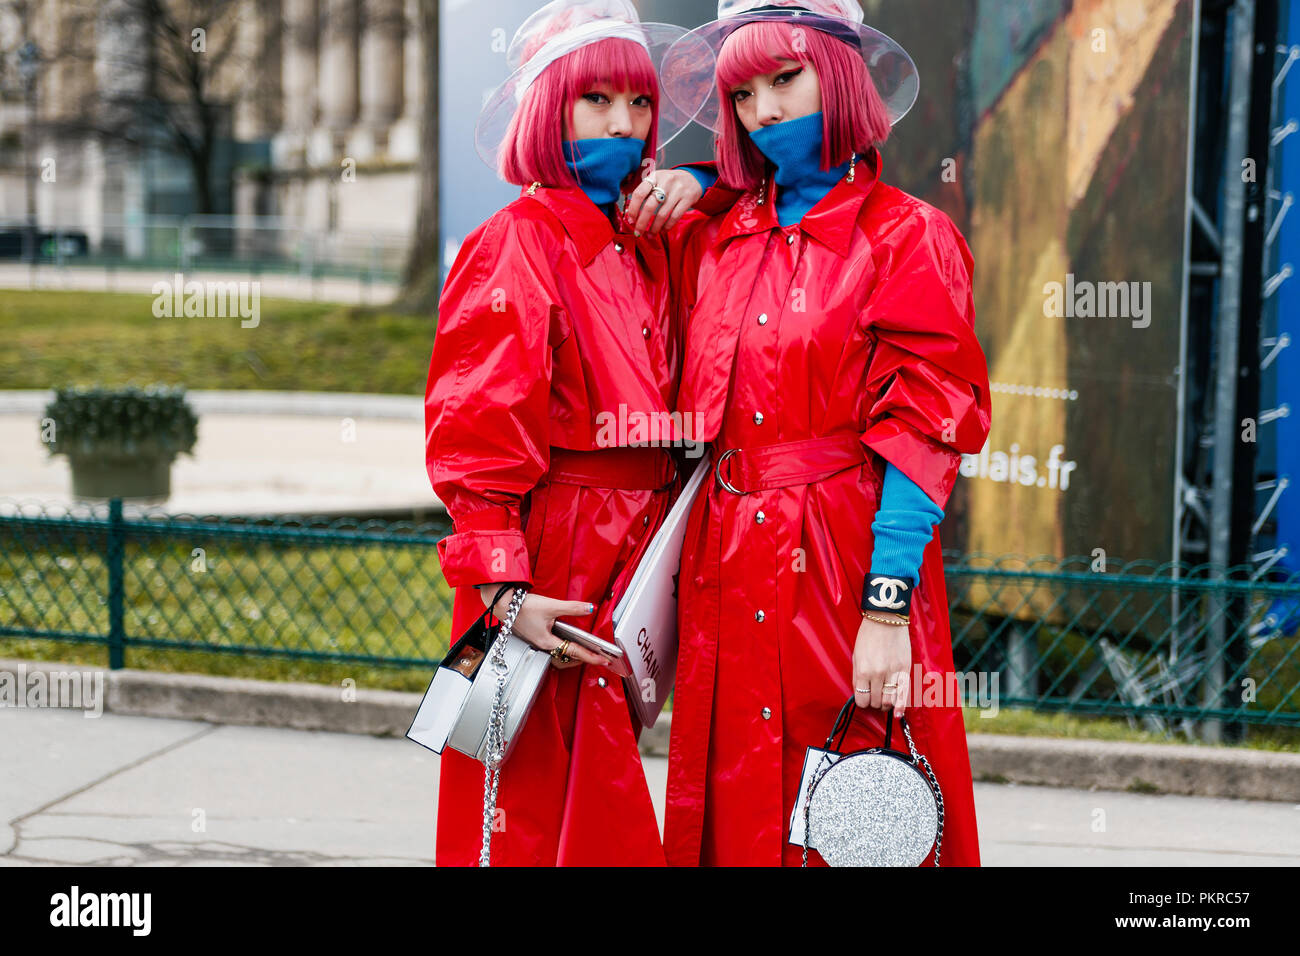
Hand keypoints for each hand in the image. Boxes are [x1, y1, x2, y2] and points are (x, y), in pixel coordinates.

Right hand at [479, 586, 614, 670]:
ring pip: (557, 656)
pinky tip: (563, 642)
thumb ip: (572, 608)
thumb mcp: (551, 606)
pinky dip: (560, 649)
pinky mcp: (533, 638)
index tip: (602, 661)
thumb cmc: (522, 608)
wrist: (502, 604)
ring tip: (582, 652)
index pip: (574, 652)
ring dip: (570, 656)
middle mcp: (541, 646)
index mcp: (547, 642)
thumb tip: (588, 608)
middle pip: (565, 660)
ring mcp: (536, 643)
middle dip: (580, 660)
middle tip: (594, 657)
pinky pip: (550, 650)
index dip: (590, 657)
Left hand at [624, 168, 703, 236]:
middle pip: (650, 206)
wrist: (693, 178)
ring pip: (662, 214)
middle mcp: (666, 182)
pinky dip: (667, 226)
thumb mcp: (656, 180)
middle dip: (642, 223)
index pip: (639, 193)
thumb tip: (629, 211)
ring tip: (650, 235)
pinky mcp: (688, 199)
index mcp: (654, 177)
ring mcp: (678, 190)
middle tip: (638, 232)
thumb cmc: (669, 183)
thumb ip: (644, 192)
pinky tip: (662, 230)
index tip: (630, 220)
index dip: (633, 209)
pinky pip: (675, 217)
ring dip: (654, 228)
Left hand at [852, 612, 911, 716]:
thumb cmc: (868, 636)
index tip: (864, 699)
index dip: (862, 702)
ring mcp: (893, 673)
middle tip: (875, 697)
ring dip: (886, 704)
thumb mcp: (856, 656)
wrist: (886, 619)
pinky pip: (904, 694)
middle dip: (874, 703)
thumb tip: (860, 693)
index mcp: (862, 671)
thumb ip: (857, 676)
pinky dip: (901, 706)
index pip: (862, 699)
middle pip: (876, 702)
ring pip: (890, 701)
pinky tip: (898, 713)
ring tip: (885, 700)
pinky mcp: (905, 669)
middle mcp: (878, 674)